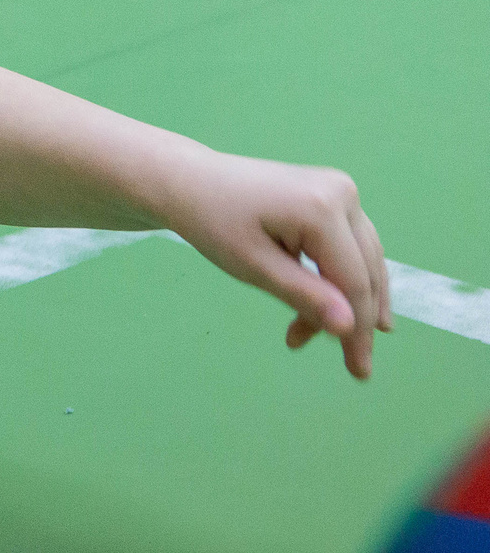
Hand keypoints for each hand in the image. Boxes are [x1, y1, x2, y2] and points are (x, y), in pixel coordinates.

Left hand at [150, 151, 391, 378]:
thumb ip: (304, 296)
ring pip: (362, 259)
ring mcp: (340, 190)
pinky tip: (328, 308)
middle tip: (351, 365)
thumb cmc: (212, 222)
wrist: (188, 181)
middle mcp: (342, 193)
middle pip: (364, 271)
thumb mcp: (253, 266)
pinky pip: (348, 244)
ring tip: (318, 334)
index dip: (358, 331)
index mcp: (323, 208)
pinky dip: (336, 277)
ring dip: (345, 301)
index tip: (359, 371)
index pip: (354, 282)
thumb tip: (350, 327)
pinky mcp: (332, 195)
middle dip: (352, 319)